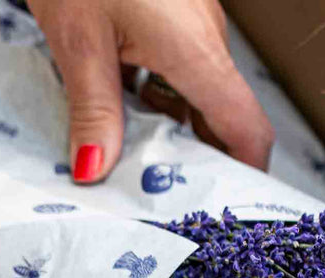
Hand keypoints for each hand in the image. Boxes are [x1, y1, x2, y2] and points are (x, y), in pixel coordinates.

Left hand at [28, 0, 273, 182]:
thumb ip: (93, 109)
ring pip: (197, 98)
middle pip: (223, 120)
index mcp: (196, 51)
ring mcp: (192, 27)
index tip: (223, 211)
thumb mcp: (78, 39)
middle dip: (198, 165)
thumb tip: (95, 171)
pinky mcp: (172, 16)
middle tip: (162, 203)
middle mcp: (206, 42)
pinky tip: (120, 117)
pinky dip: (156, 102)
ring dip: (172, 134)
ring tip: (134, 169)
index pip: (246, 129)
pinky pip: (177, 72)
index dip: (245, 175)